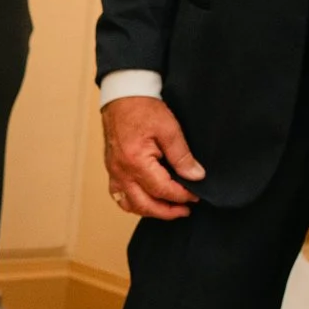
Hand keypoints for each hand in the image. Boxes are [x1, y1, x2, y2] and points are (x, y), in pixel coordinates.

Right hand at [103, 94, 204, 219]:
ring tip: (168, 209)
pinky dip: (133, 202)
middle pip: (144, 204)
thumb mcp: (170, 130)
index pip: (162, 189)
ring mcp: (113, 171)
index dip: (182, 196)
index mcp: (136, 161)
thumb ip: (182, 156)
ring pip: (129, 203)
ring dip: (149, 210)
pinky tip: (147, 200)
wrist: (123, 97)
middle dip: (166, 211)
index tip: (196, 196)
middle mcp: (121, 171)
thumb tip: (196, 176)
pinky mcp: (112, 169)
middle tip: (185, 210)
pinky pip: (119, 194)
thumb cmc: (144, 109)